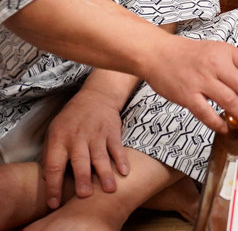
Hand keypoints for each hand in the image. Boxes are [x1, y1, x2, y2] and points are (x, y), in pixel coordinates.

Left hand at [41, 88, 129, 208]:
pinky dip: (122, 160)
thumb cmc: (71, 119)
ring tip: (110, 189)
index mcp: (59, 140)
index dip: (53, 185)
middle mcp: (77, 138)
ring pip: (100, 156)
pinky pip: (117, 148)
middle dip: (82, 179)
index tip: (54, 203)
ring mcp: (96, 134)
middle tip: (84, 195)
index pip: (53, 165)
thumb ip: (51, 154)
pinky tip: (125, 171)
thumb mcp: (54, 132)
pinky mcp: (112, 132)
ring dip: (105, 173)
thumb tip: (49, 179)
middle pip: (79, 161)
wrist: (96, 97)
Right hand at [142, 36, 237, 133]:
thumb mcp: (217, 50)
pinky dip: (218, 123)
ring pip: (230, 101)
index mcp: (226, 52)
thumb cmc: (189, 54)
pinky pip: (206, 113)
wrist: (157, 53)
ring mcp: (201, 80)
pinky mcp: (186, 95)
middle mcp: (216, 65)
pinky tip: (226, 128)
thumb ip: (235, 64)